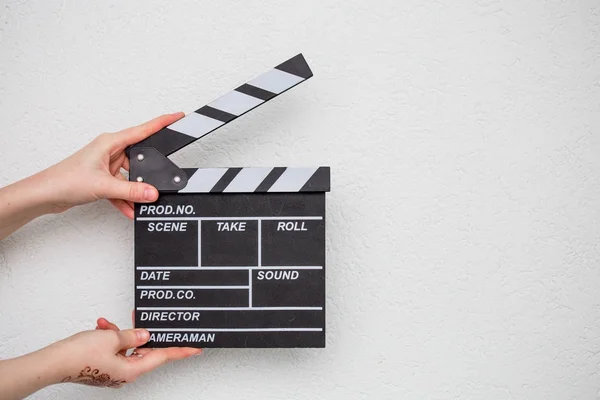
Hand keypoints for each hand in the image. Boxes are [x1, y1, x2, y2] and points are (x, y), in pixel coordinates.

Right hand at [0, 317, 200, 398]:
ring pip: (127, 347)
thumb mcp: (113, 338)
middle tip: (146, 320)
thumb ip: (133, 336)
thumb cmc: (79, 356)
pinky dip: (110, 337)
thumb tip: (145, 335)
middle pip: (145, 350)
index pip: (163, 356)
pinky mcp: (103, 366)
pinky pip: (114, 349)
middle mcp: (125, 373)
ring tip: (108, 325)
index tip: (196, 347)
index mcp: (132, 370)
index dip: (181, 350)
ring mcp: (114, 371)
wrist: (53, 362)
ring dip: (120, 333)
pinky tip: (102, 327)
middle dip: (142, 333)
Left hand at [39, 112, 183, 218]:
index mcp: (109, 142)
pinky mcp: (102, 179)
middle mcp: (109, 151)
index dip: (162, 122)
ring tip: (139, 202)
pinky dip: (126, 199)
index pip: (143, 130)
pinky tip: (129, 210)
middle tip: (158, 180)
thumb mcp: (103, 186)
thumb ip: (131, 191)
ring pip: (131, 177)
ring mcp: (106, 165)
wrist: (44, 195)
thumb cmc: (64, 180)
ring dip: (134, 191)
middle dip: (148, 173)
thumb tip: (152, 193)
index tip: (177, 116)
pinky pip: (122, 188)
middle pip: (139, 158)